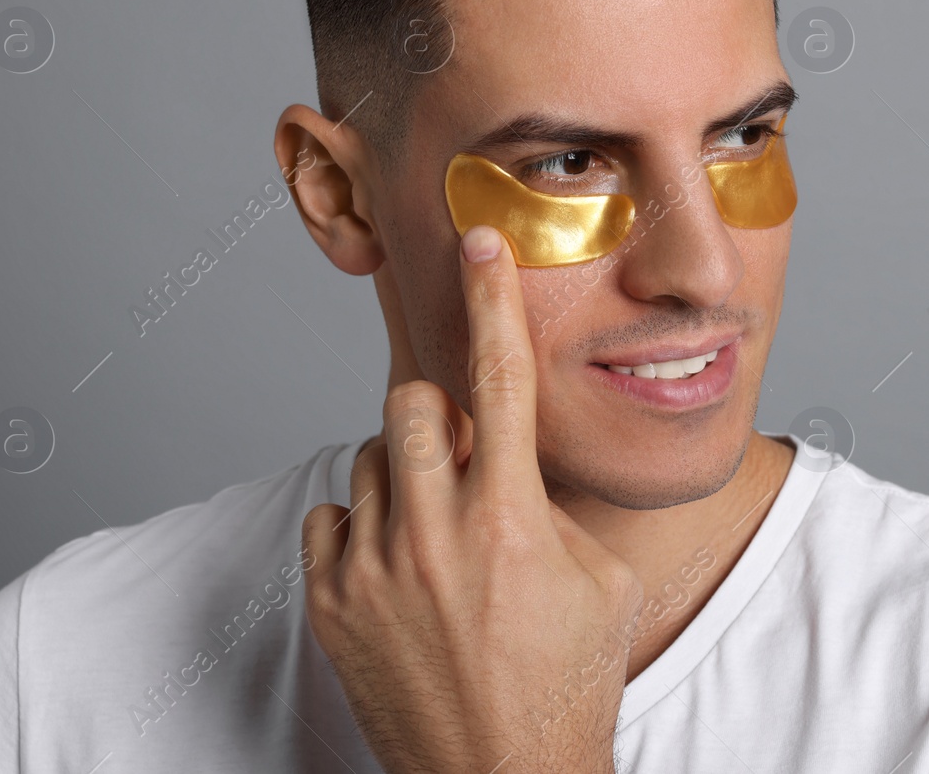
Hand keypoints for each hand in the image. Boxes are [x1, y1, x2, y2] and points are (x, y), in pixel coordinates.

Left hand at [302, 224, 644, 773]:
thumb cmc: (567, 684)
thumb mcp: (598, 578)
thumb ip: (550, 498)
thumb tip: (504, 451)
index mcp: (512, 521)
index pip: (499, 378)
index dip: (491, 299)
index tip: (479, 244)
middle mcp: (434, 537)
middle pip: (412, 402)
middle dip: (442, 416)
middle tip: (468, 464)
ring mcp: (374, 572)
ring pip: (371, 457)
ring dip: (407, 474)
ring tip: (440, 537)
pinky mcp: (330, 606)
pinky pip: (332, 517)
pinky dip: (365, 527)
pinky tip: (400, 570)